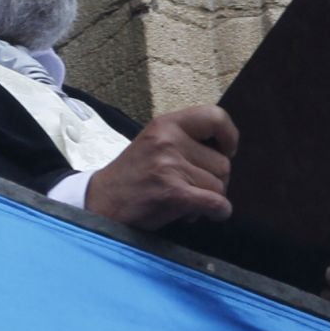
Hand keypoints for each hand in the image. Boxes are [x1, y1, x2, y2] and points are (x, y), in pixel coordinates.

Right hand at [86, 106, 237, 231]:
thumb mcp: (154, 143)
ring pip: (219, 186)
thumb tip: (227, 152)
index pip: (215, 116)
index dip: (229, 136)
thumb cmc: (132, 176)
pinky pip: (215, 203)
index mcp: (166, 123)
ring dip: (209, 199)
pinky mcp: (173, 192)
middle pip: (223, 163)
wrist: (100, 202)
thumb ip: (185, 140)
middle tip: (193, 188)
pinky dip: (218, 212)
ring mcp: (170, 166)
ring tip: (186, 200)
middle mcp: (168, 140)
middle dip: (214, 180)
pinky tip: (205, 214)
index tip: (226, 151)